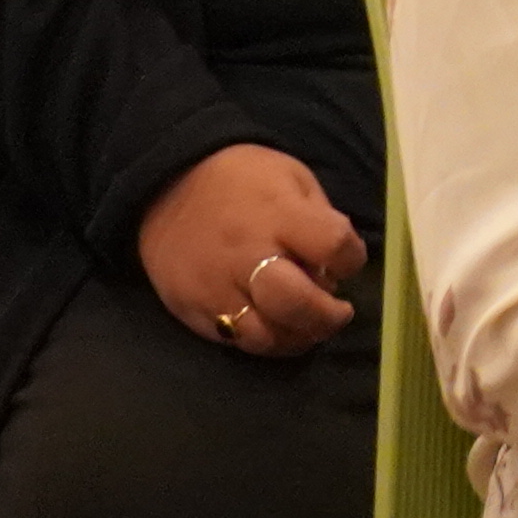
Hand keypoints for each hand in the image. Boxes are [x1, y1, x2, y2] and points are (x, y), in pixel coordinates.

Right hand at [136, 143, 364, 355]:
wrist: (165, 183)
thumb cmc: (240, 179)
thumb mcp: (291, 176)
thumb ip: (319, 217)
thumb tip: (336, 265)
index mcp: (278, 213)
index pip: (332, 245)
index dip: (351, 259)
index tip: (346, 261)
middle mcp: (247, 255)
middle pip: (297, 304)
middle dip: (329, 317)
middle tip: (338, 312)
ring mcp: (217, 287)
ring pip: (266, 335)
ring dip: (297, 337)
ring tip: (306, 325)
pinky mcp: (192, 309)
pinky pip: (234, 341)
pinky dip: (263, 340)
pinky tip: (274, 326)